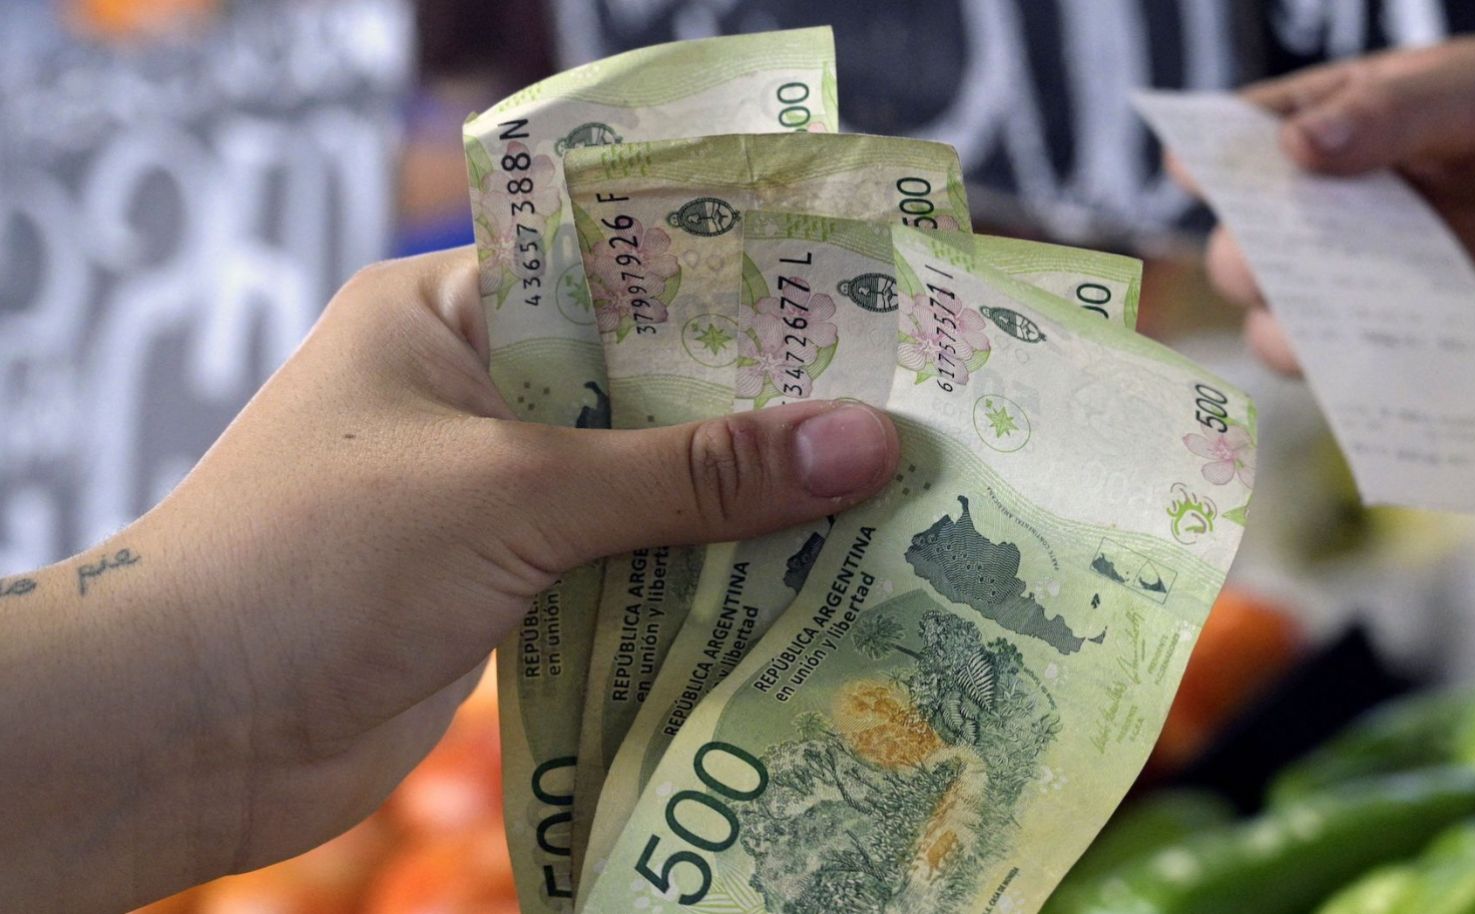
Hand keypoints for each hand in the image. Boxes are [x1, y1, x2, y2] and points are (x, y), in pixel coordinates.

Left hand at [0, 248, 898, 910]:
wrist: (187, 733)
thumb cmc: (321, 561)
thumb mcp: (520, 492)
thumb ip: (694, 473)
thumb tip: (866, 443)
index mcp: (449, 313)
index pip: (618, 272)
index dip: (735, 290)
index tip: (855, 307)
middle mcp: (473, 392)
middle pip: (646, 389)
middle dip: (757, 413)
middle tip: (892, 414)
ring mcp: (487, 496)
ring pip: (643, 486)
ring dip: (736, 507)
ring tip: (875, 499)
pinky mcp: (502, 589)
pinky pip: (623, 568)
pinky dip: (695, 580)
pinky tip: (799, 583)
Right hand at [1195, 38, 1474, 371]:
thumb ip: (1389, 117)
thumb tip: (1293, 151)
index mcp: (1338, 128)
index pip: (1242, 141)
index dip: (1208, 158)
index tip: (1192, 169)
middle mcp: (1339, 213)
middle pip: (1248, 247)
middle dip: (1248, 257)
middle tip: (1273, 258)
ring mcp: (1373, 286)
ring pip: (1285, 327)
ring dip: (1288, 332)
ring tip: (1315, 329)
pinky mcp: (1421, 350)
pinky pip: (1363, 382)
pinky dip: (1354, 390)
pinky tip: (1367, 385)